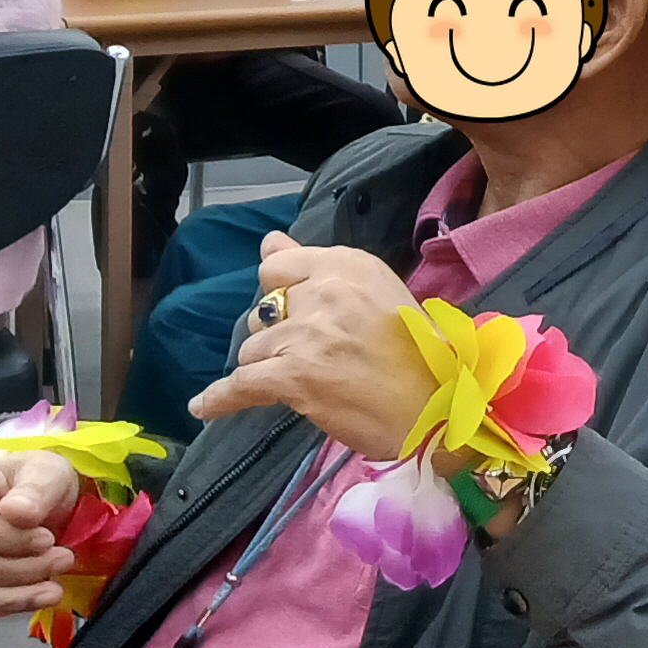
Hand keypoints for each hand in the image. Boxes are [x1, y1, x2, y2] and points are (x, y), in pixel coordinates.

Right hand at [0, 448, 81, 647]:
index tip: (50, 539)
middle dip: (24, 572)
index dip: (14, 540)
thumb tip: (19, 514)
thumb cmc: (34, 478)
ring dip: (12, 599)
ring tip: (53, 592)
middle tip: (65, 562)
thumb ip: (35, 488)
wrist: (29, 491)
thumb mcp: (46, 469)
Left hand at [186, 235, 436, 460]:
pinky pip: (239, 385)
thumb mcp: (376, 293)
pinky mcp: (293, 376)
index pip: (278, 267)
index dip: (284, 295)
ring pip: (253, 349)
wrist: (443, 408)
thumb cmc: (422, 354)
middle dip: (278, 335)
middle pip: (263, 312)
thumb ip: (318, 268)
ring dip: (270, 368)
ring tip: (306, 387)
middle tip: (315, 358)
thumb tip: (268, 239)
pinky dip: (220, 399)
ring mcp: (306, 334)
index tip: (299, 316)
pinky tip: (204, 407)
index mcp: (348, 265)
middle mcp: (324, 291)